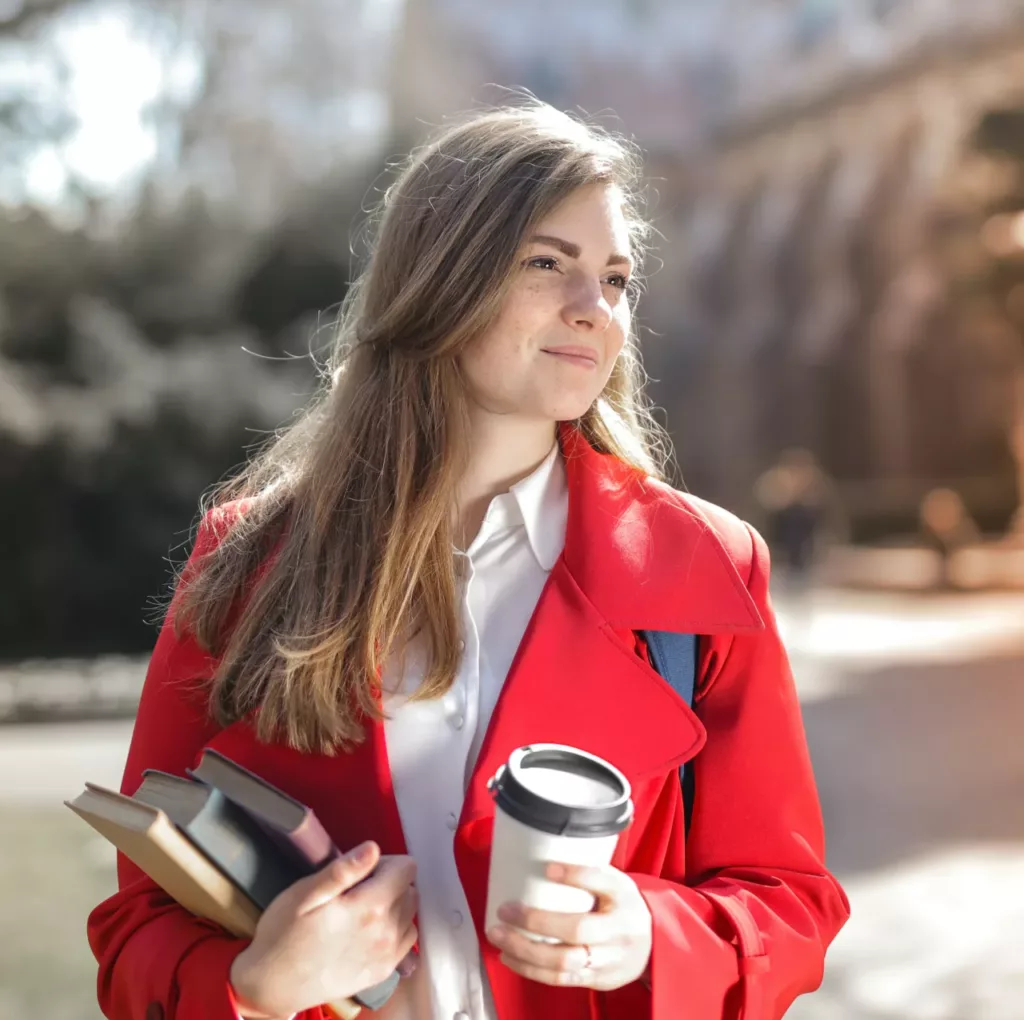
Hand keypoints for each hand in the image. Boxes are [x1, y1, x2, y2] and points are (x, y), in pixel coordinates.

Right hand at [230, 842, 418, 1018]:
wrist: (272, 986)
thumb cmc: (283, 935)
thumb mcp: (304, 893)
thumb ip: (343, 870)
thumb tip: (372, 848)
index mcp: (370, 907)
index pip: (406, 868)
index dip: (384, 862)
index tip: (361, 872)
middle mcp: (386, 932)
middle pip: (409, 889)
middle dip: (388, 883)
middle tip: (355, 892)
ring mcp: (387, 956)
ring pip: (409, 914)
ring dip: (392, 906)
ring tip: (360, 912)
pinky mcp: (382, 972)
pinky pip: (405, 940)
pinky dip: (394, 930)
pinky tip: (368, 931)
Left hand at [486, 862, 651, 990]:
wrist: (653, 946)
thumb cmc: (624, 906)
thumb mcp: (615, 881)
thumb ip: (587, 872)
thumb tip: (545, 862)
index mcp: (624, 899)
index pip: (601, 881)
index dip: (575, 875)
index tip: (548, 867)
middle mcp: (619, 932)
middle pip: (576, 930)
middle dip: (535, 922)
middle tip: (505, 910)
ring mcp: (608, 961)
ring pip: (564, 962)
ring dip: (525, 951)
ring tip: (499, 936)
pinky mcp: (596, 980)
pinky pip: (561, 980)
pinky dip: (531, 970)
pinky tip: (511, 957)